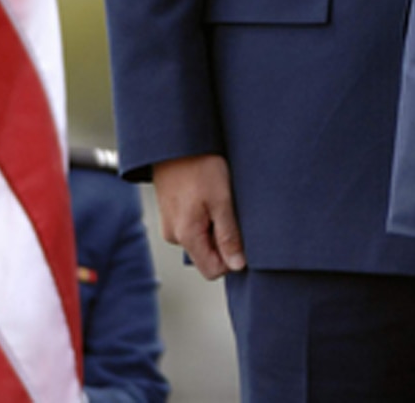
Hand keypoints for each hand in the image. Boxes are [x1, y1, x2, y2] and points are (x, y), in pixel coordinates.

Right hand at [151, 153, 245, 279]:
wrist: (176, 143)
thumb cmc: (200, 167)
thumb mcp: (222, 200)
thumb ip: (229, 236)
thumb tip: (238, 266)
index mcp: (186, 236)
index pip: (213, 271)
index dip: (233, 259)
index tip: (243, 236)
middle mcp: (174, 236)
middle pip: (208, 256)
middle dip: (225, 241)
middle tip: (232, 212)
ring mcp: (171, 225)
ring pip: (202, 240)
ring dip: (216, 227)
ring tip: (221, 200)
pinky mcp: (172, 214)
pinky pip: (194, 227)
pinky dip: (206, 217)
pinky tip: (211, 197)